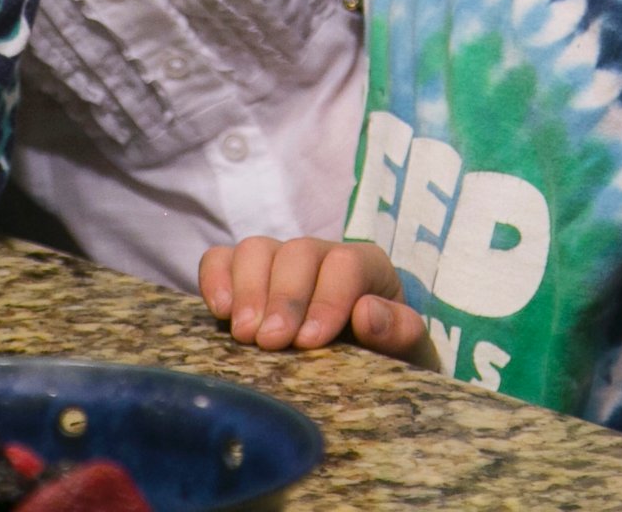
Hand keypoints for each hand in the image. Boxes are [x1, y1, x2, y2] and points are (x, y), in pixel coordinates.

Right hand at [196, 238, 433, 366]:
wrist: (357, 371)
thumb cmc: (383, 360)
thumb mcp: (406, 353)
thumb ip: (399, 332)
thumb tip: (367, 312)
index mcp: (366, 267)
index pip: (345, 264)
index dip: (327, 299)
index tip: (309, 342)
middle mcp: (319, 256)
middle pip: (297, 253)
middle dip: (284, 298)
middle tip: (271, 342)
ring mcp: (278, 263)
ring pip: (256, 250)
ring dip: (248, 290)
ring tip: (245, 335)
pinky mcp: (243, 277)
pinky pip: (220, 259)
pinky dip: (215, 279)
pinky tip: (220, 312)